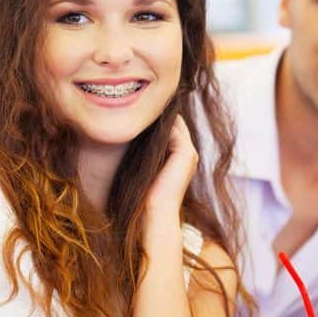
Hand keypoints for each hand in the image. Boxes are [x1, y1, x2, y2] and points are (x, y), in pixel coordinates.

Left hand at [143, 115, 198, 246]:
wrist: (153, 214)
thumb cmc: (143, 195)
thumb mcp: (143, 168)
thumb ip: (144, 151)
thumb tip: (127, 132)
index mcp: (181, 158)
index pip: (172, 128)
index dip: (155, 119)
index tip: (135, 109)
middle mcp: (189, 153)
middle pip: (174, 123)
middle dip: (156, 114)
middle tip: (135, 102)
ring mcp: (190, 153)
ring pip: (174, 123)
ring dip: (157, 115)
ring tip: (136, 106)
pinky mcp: (186, 153)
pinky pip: (173, 129)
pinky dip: (159, 122)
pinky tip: (141, 118)